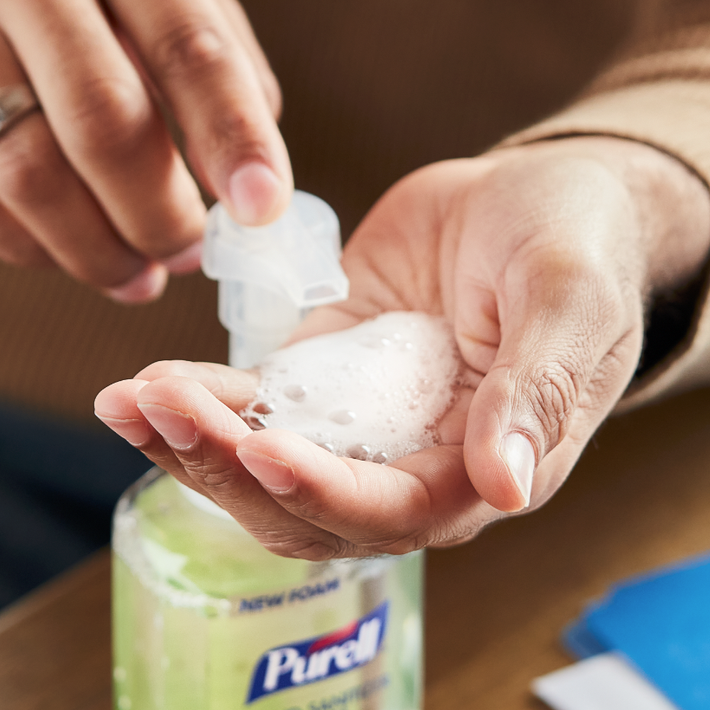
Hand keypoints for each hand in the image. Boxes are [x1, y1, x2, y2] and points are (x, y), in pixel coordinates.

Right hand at [0, 0, 289, 300]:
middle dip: (157, 214)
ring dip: (94, 248)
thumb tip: (257, 186)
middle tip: (184, 253)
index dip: (232, 137)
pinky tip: (59, 249)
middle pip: (102, 121)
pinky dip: (25, 247)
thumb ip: (217, 60)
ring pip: (26, 173)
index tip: (262, 212)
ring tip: (133, 272)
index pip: (188, 44)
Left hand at [94, 138, 709, 556]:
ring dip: (191, 446)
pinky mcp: (317, 384)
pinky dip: (194, 404)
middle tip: (159, 406)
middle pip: (303, 507)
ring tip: (126, 399)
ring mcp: (357, 432)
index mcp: (483, 474)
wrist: (547, 197)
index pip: (390, 512)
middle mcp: (412, 472)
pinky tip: (141, 383)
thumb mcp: (571, 301)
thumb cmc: (582, 247)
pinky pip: (245, 411)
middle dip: (225, 466)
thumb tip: (508, 486)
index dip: (321, 490)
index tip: (260, 448)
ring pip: (259, 472)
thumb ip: (539, 392)